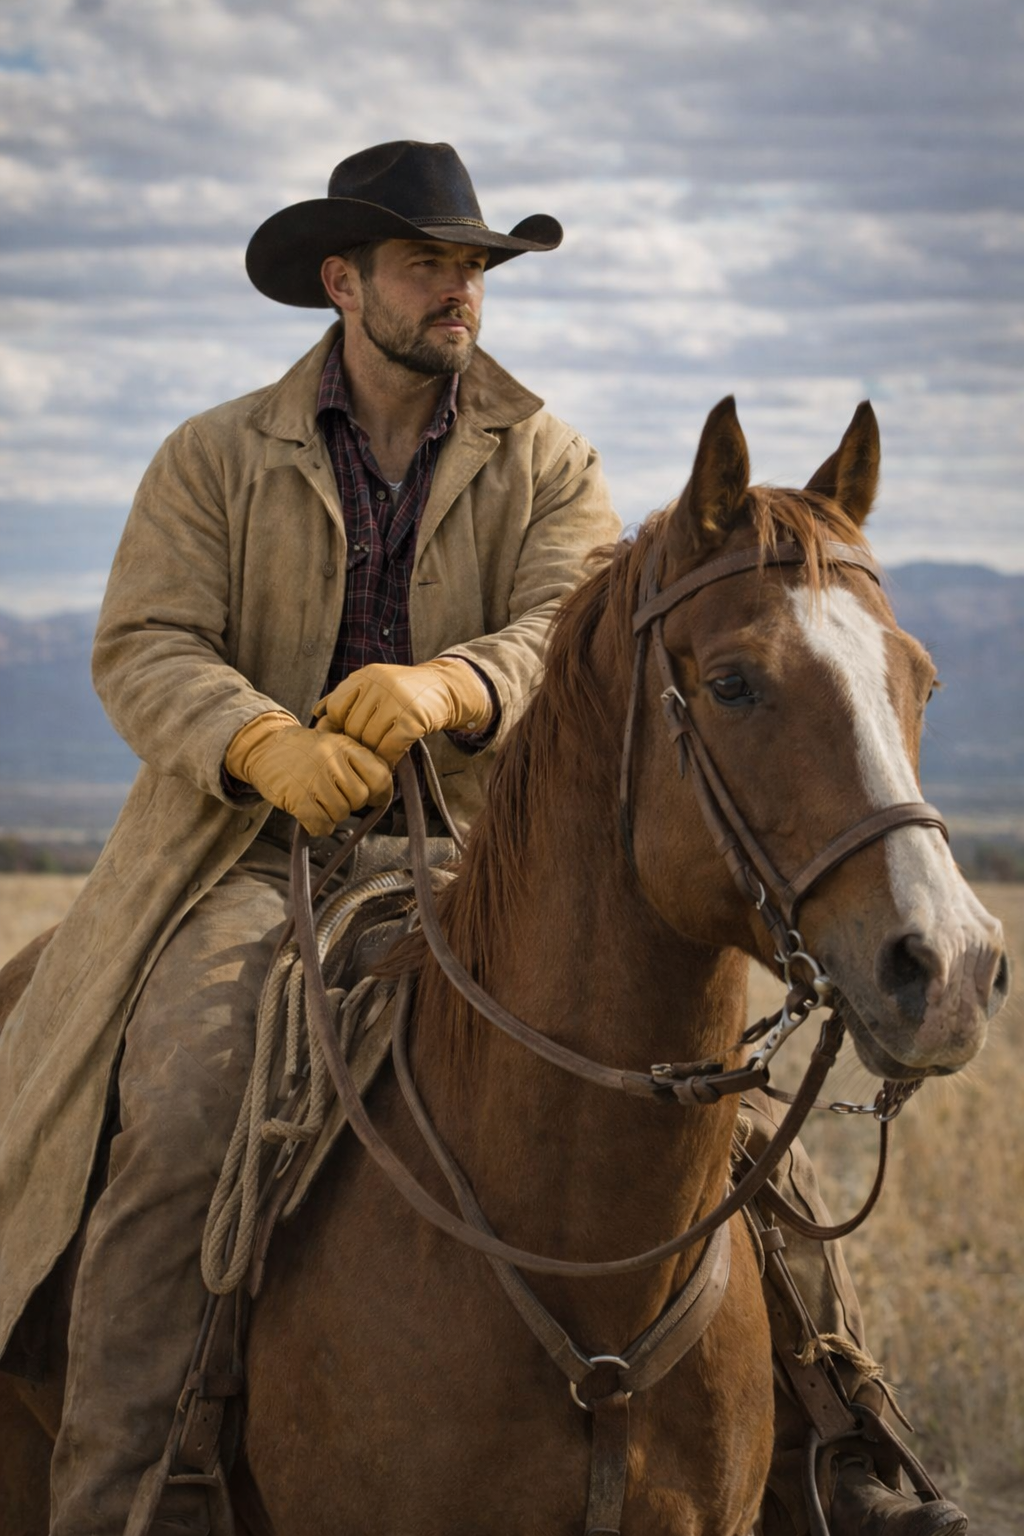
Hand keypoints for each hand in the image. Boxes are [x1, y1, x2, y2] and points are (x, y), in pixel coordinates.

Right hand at [224, 711, 392, 835]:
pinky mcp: (298, 798)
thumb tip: (383, 791)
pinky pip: (322, 825)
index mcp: (347, 746)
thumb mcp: (334, 745)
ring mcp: (314, 779)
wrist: (263, 747)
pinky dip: (318, 825)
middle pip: (360, 798)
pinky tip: (309, 812)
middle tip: (335, 796)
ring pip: (341, 814)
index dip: (380, 792)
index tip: (373, 797)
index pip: (380, 776)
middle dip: (351, 803)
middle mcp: (332, 760)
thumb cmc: (304, 751)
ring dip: (332, 814)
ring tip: (318, 800)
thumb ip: (358, 762)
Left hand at [315, 659, 492, 766]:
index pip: (336, 708)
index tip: (351, 736)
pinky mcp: (413, 718)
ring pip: (370, 739)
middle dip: (359, 742)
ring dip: (375, 752)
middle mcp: (379, 684)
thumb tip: (316, 712)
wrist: (445, 688)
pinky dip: (389, 757)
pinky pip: (390, 747)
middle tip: (369, 749)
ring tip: (380, 754)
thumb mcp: (374, 685)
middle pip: (353, 727)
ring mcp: (397, 700)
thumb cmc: (404, 691)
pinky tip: (392, 757)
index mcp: (365, 676)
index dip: (340, 727)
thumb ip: (345, 697)